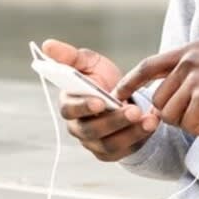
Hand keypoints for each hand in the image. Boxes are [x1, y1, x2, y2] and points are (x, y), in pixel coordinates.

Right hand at [41, 38, 158, 161]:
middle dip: (114, 121)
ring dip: (130, 132)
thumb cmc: (102, 80)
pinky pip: (123, 151)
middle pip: (91, 130)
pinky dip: (139, 139)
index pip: (70, 109)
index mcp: (69, 104)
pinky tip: (151, 125)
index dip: (84, 106)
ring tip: (149, 119)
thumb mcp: (90, 63)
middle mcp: (77, 127)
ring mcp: (93, 143)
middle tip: (134, 110)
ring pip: (109, 143)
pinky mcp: (110, 153)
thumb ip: (70, 56)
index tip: (100, 100)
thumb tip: (47, 45)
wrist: (124, 97)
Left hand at [114, 41, 198, 137]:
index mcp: (190, 51)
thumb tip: (154, 104)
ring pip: (172, 116)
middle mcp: (189, 60)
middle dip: (178, 115)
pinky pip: (190, 125)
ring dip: (193, 123)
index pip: (149, 65)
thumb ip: (183, 78)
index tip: (118, 95)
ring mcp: (196, 78)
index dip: (131, 82)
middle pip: (159, 100)